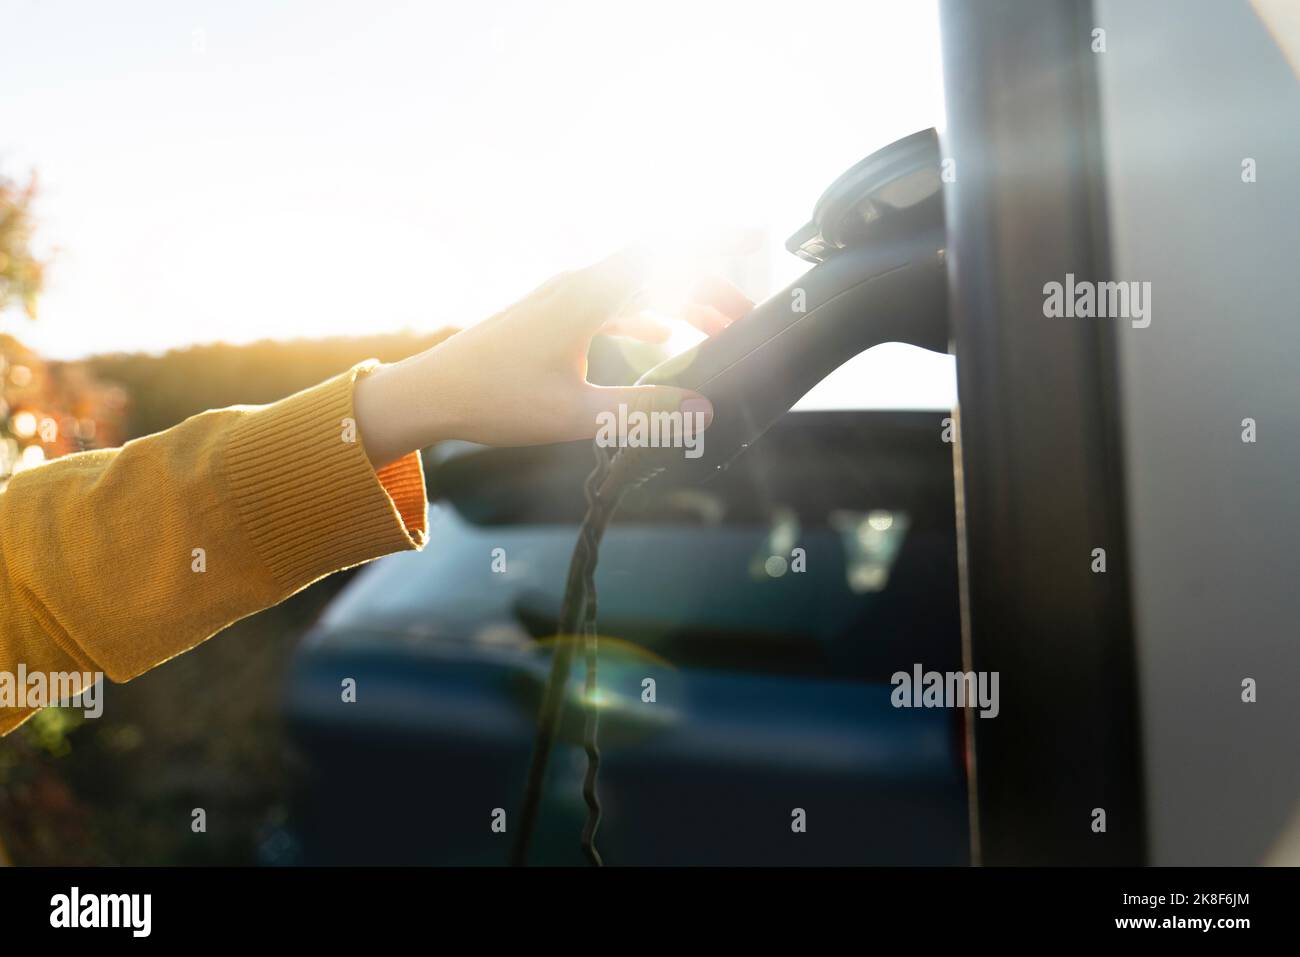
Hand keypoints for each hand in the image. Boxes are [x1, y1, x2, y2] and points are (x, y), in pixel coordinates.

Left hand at [353, 249, 752, 465]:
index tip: (755, 255)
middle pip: (659, 266)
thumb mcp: (575, 415)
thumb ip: (642, 413)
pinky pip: (613, 303)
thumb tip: (702, 409)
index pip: (665, 258)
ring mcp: (564, 297)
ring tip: (716, 332)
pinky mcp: (553, 315)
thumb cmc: (495, 400)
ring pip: (637, 286)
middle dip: (707, 285)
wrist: (430, 393)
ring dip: (678, 303)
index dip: (714, 253)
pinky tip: (662, 342)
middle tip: (745, 316)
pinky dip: (645, 315)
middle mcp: (578, 285)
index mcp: (587, 298)